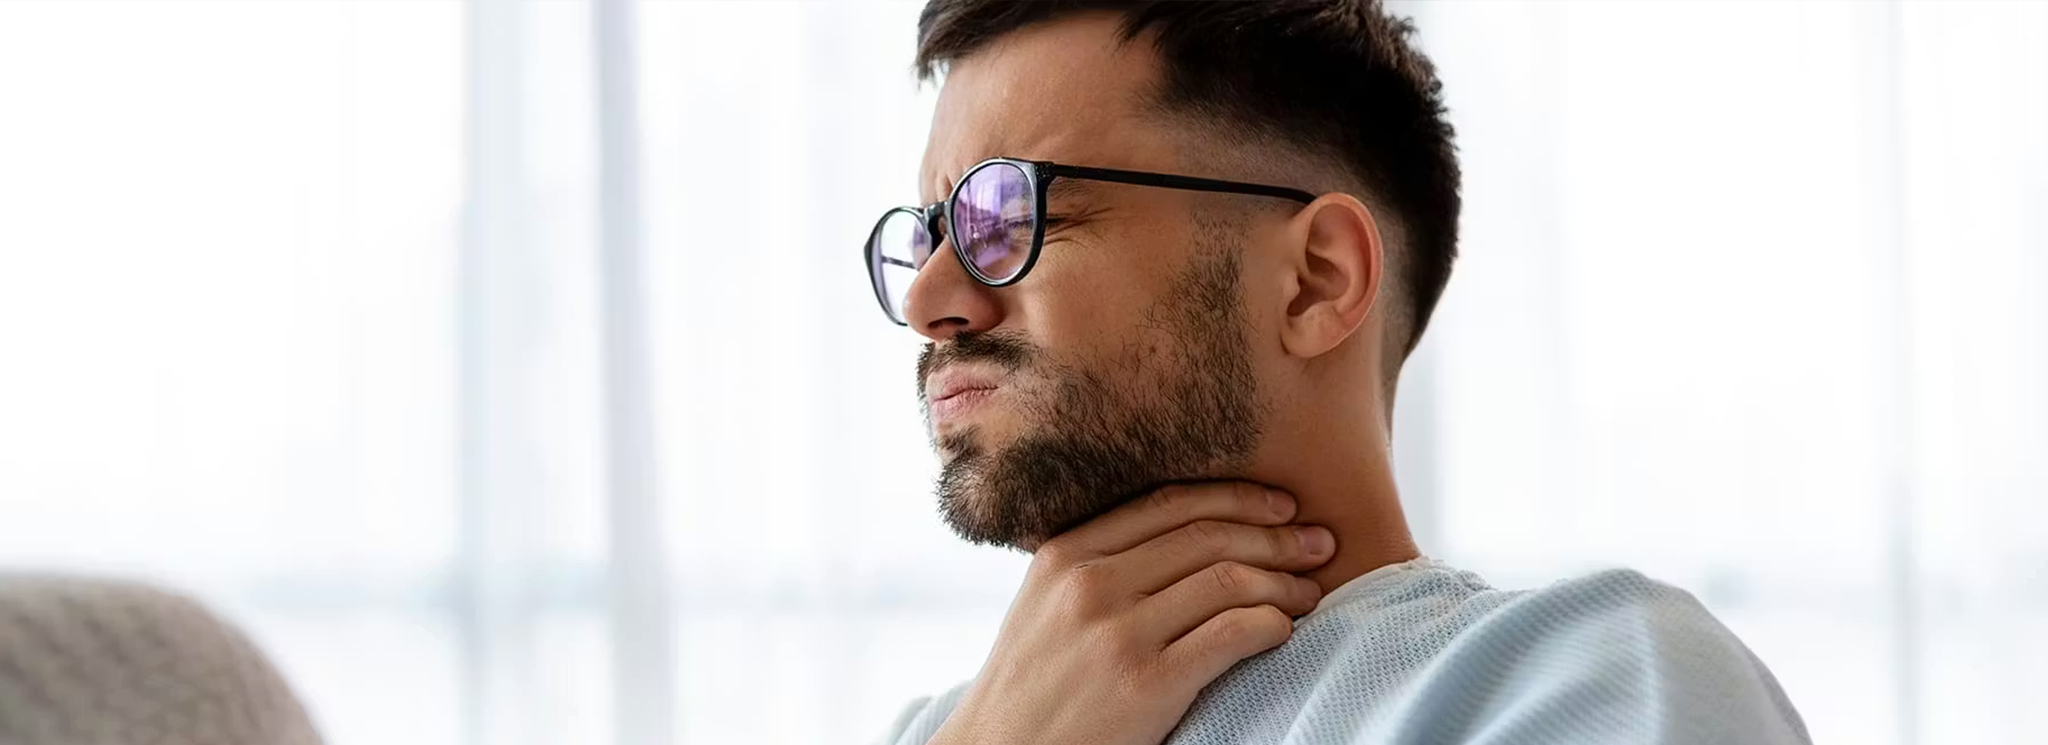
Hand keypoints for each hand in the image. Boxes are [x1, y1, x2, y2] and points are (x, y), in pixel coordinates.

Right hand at [929, 481, 1335, 744]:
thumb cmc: (1033, 688)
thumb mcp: (1045, 606)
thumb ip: (1098, 564)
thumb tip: (1183, 533)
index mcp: (1065, 554)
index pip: (1170, 502)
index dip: (1238, 497)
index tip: (1281, 506)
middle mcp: (1089, 584)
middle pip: (1208, 535)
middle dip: (1278, 536)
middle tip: (1321, 544)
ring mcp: (1117, 633)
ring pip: (1230, 581)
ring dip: (1285, 583)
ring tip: (1312, 594)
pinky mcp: (1146, 685)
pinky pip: (1233, 633)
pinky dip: (1272, 625)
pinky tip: (1284, 631)